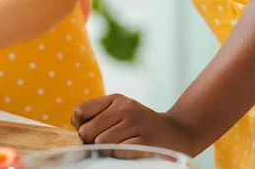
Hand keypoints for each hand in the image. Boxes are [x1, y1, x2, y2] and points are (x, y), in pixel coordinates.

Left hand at [71, 94, 196, 156]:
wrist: (178, 133)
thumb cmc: (141, 126)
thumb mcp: (120, 112)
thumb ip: (95, 115)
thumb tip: (76, 123)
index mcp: (116, 100)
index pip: (80, 111)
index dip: (81, 125)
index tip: (93, 130)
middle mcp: (126, 108)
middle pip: (87, 131)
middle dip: (92, 142)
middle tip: (108, 142)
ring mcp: (137, 123)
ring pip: (101, 143)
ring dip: (107, 151)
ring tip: (121, 147)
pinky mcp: (146, 141)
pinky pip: (119, 152)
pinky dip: (121, 155)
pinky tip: (131, 151)